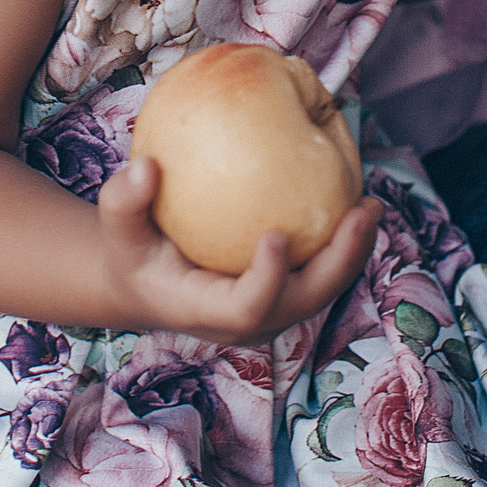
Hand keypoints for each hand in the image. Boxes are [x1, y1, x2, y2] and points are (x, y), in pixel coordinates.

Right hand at [93, 158, 380, 345]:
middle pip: (304, 302)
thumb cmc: (132, 251)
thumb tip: (144, 166)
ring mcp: (270, 310)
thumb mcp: (116, 229)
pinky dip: (342, 242)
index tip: (276, 236)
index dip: (267, 280)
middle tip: (361, 212)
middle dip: (339, 263)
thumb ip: (123, 201)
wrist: (148, 283)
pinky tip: (353, 197)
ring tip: (370, 204)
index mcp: (205, 310)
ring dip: (353, 251)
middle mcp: (245, 319)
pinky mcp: (284, 293)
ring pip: (324, 290)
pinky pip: (322, 271)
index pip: (245, 308)